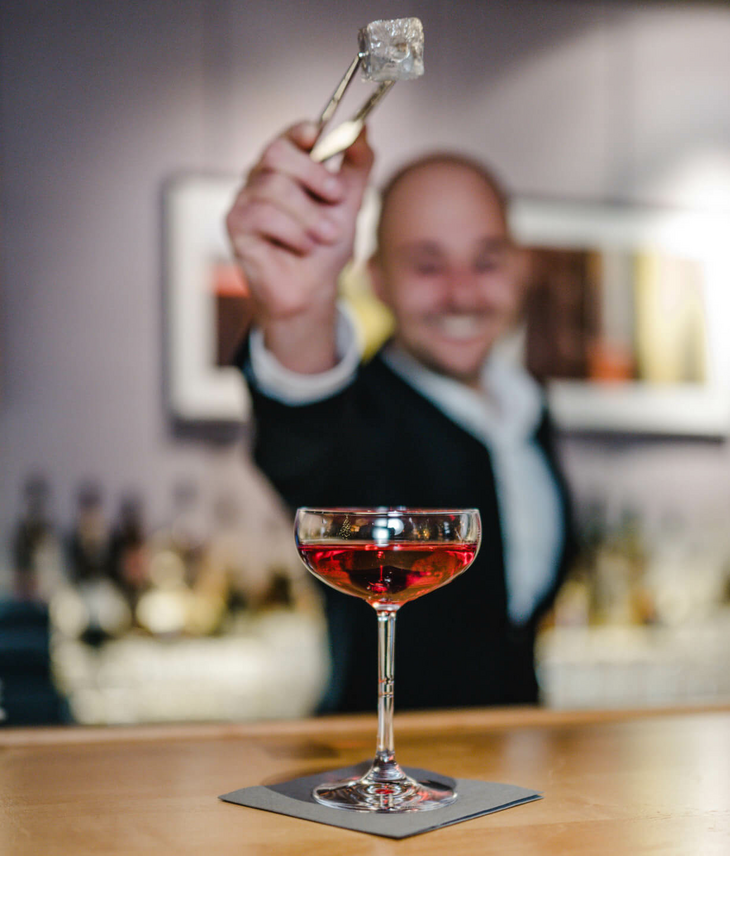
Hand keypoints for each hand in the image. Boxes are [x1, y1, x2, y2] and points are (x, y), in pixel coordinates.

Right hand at [226, 122, 373, 371]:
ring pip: (274, 187)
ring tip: (325, 236)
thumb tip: (362, 129)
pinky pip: (263, 214)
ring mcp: (245, 200)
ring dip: (309, 214)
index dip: (301, 132)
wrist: (312, 291)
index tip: (318, 135)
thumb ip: (357, 166)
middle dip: (313, 174)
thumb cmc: (325, 248)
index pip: (287, 137)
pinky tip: (303, 247)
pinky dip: (292, 232)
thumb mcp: (350, 203)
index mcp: (287, 169)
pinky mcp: (235, 224)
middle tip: (337, 198)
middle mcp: (261, 178)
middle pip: (276, 152)